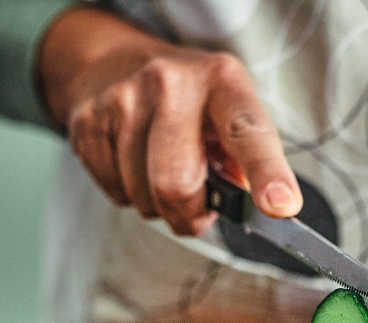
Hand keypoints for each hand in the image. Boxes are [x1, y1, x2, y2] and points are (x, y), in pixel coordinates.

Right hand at [40, 7, 301, 234]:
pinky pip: (115, 193)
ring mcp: (122, 101)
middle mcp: (170, 83)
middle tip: (198, 209)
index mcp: (221, 80)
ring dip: (158, 204)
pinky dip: (130, 193)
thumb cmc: (189, 100)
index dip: (266, 173)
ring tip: (162, 170)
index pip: (247, 132)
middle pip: (177, 184)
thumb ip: (246, 158)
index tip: (280, 206)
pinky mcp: (87, 123)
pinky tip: (134, 163)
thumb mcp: (229, 108)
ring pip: (143, 198)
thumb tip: (251, 205)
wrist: (113, 62)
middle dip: (190, 215)